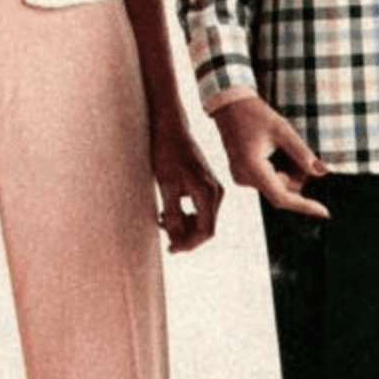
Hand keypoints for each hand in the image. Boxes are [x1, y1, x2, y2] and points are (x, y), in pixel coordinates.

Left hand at [151, 118, 222, 250]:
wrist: (171, 129)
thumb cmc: (166, 154)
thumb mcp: (166, 186)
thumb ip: (172, 214)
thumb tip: (175, 238)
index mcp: (208, 193)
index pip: (205, 232)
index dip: (188, 244)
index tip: (171, 249)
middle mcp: (216, 193)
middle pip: (205, 228)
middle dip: (185, 236)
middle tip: (164, 236)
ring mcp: (213, 189)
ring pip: (202, 220)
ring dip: (184, 226)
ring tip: (162, 221)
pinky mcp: (207, 186)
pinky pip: (200, 209)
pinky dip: (185, 215)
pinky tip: (167, 212)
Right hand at [212, 95, 327, 218]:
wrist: (230, 106)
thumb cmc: (254, 114)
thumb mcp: (283, 130)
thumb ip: (302, 153)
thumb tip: (321, 172)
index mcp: (252, 168)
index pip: (281, 197)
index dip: (304, 205)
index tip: (323, 211)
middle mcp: (244, 177)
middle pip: (282, 190)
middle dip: (296, 176)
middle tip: (297, 151)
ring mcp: (241, 177)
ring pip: (276, 185)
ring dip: (287, 172)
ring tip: (282, 147)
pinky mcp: (242, 175)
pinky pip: (267, 180)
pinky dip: (277, 170)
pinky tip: (273, 151)